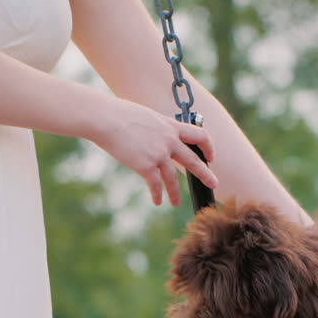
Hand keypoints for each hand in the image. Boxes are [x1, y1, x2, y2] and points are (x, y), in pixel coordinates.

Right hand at [90, 98, 218, 205]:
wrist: (104, 118)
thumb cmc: (118, 114)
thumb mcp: (146, 116)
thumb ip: (156, 128)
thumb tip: (155, 134)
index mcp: (170, 126)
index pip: (199, 135)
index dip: (208, 147)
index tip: (210, 156)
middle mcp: (169, 140)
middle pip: (193, 161)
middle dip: (205, 174)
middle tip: (214, 184)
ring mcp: (159, 153)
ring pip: (173, 178)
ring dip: (175, 193)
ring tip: (176, 203)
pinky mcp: (146, 165)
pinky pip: (155, 184)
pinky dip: (157, 194)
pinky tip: (157, 201)